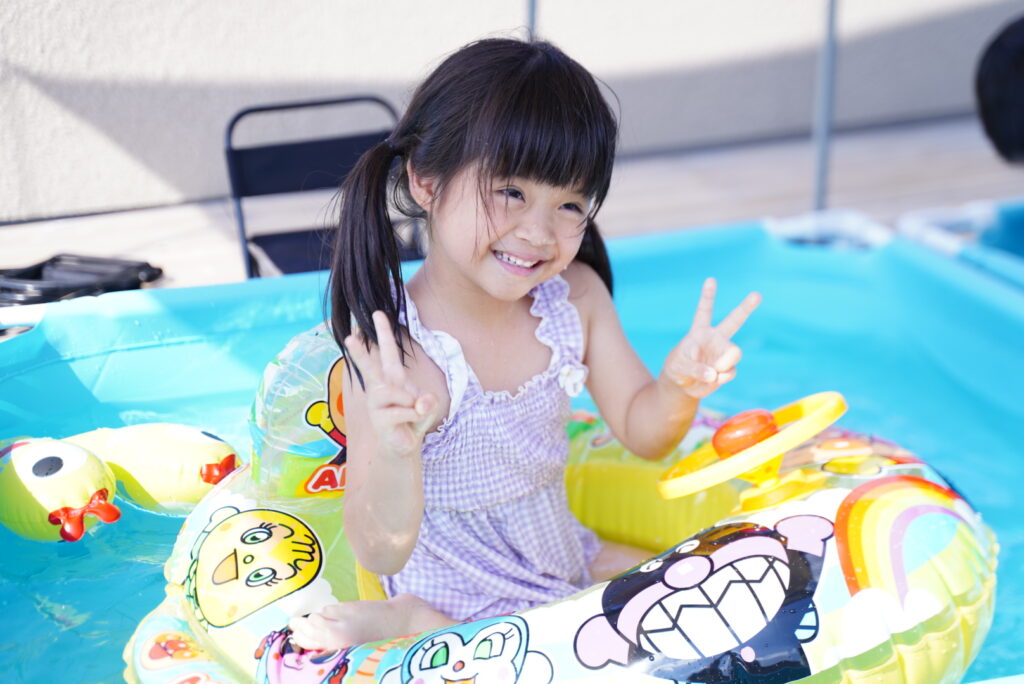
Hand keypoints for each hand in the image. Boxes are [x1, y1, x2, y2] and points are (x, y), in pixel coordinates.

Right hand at [343, 311, 439, 458]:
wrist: (404, 446)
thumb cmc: (413, 419)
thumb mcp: (427, 406)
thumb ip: (428, 401)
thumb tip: (421, 403)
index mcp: (392, 378)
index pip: (388, 353)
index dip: (384, 333)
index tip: (378, 313)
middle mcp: (380, 388)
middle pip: (369, 368)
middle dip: (360, 352)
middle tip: (349, 337)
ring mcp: (377, 404)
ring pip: (393, 391)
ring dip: (410, 400)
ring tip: (415, 409)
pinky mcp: (379, 419)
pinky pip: (404, 411)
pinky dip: (416, 415)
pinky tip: (412, 422)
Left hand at [661, 278, 760, 398]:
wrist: (683, 385)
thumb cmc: (677, 369)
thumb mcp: (678, 367)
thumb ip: (695, 369)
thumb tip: (714, 374)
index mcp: (699, 331)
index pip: (704, 310)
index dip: (708, 295)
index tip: (711, 279)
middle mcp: (715, 338)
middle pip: (735, 320)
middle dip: (746, 307)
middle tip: (758, 294)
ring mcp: (723, 353)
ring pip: (735, 353)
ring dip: (723, 364)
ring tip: (711, 372)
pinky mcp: (728, 368)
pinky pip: (730, 372)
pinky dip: (720, 378)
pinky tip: (712, 379)